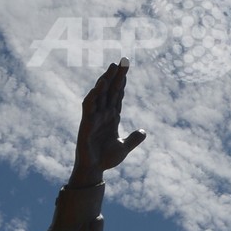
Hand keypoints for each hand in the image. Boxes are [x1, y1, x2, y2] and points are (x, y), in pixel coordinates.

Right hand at [68, 60, 145, 187]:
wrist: (94, 170)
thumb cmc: (106, 159)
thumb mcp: (124, 147)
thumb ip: (134, 139)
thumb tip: (143, 131)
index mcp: (112, 116)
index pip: (117, 94)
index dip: (122, 81)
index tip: (126, 67)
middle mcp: (103, 113)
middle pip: (110, 90)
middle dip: (116, 75)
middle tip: (122, 60)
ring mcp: (94, 117)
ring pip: (99, 95)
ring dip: (104, 81)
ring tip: (112, 69)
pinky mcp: (86, 124)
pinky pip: (89, 107)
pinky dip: (93, 96)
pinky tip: (97, 87)